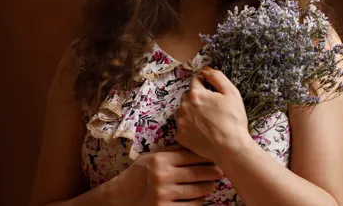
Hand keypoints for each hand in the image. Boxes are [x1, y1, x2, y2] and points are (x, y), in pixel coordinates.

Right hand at [108, 143, 223, 204]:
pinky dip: (199, 201)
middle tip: (221, 171)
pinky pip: (191, 205)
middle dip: (213, 172)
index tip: (217, 156)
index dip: (207, 156)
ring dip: (209, 187)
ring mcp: (164, 195)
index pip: (191, 156)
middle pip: (198, 173)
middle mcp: (162, 176)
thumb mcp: (151, 158)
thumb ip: (171, 152)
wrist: (120, 198)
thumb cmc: (138, 175)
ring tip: (213, 184)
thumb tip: (194, 143)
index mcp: (160, 160)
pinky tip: (200, 197)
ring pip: (197, 190)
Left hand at [175, 66, 252, 164]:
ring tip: (206, 119)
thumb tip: (206, 70)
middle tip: (210, 107)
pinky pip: (182, 126)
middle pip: (187, 95)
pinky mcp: (180, 136)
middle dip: (196, 97)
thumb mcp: (231, 93)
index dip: (204, 83)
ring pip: (182, 110)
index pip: (195, 80)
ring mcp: (180, 122)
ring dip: (190, 111)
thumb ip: (217, 77)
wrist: (230, 148)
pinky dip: (189, 126)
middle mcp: (184, 107)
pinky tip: (201, 130)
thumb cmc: (233, 120)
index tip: (211, 90)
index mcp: (196, 94)